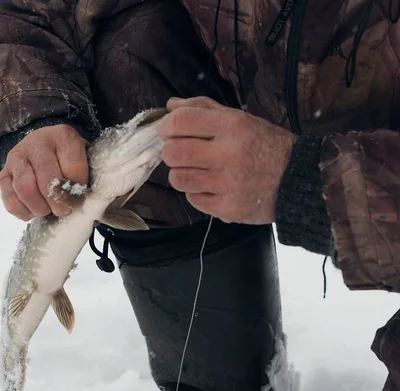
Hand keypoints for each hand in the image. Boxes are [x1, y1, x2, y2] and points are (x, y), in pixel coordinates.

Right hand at [0, 125, 87, 220]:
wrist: (43, 148)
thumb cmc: (69, 160)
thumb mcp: (85, 161)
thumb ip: (88, 180)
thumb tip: (92, 207)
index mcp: (63, 136)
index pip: (73, 168)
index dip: (78, 190)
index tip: (81, 200)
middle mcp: (38, 142)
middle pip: (47, 180)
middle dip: (58, 203)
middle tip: (64, 211)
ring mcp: (17, 156)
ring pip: (25, 189)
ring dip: (40, 208)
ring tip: (48, 211)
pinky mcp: (4, 173)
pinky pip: (10, 199)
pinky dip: (23, 212)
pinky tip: (33, 211)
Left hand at [159, 97, 296, 224]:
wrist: (300, 179)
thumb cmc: (265, 145)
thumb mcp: (240, 119)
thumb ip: (204, 109)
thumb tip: (170, 106)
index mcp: (232, 125)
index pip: (180, 121)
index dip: (167, 126)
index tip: (169, 131)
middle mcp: (229, 153)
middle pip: (172, 152)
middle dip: (172, 152)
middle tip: (183, 153)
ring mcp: (229, 184)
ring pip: (178, 179)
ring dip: (182, 174)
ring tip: (198, 171)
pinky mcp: (229, 209)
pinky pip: (193, 199)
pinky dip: (198, 193)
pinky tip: (212, 187)